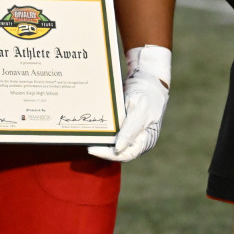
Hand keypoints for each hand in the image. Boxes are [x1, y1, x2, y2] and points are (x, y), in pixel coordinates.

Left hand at [89, 45, 169, 161]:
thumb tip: (118, 148)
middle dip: (101, 147)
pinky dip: (102, 129)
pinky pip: (112, 131)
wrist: (148, 78)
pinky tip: (91, 124)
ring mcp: (130, 132)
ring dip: (100, 139)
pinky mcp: (123, 125)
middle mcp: (137, 140)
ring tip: (85, 134)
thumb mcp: (140, 109)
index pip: (126, 154)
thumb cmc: (148, 93)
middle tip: (85, 140)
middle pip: (117, 151)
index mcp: (145, 140)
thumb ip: (131, 130)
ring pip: (112, 142)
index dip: (108, 154)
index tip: (92, 149)